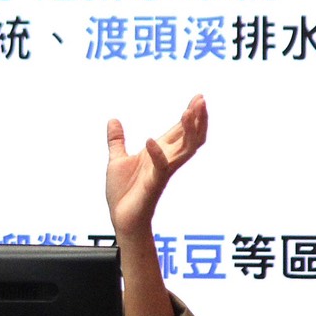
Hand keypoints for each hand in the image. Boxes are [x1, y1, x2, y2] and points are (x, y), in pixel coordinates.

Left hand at [105, 94, 207, 236]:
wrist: (121, 219)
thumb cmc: (123, 193)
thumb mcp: (116, 160)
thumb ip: (117, 140)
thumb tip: (113, 120)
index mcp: (159, 153)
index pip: (179, 130)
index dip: (190, 114)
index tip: (199, 97)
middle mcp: (166, 161)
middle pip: (190, 138)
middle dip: (198, 119)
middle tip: (202, 100)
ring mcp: (162, 173)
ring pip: (185, 151)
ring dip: (188, 132)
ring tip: (187, 112)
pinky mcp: (154, 185)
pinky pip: (161, 168)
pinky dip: (157, 154)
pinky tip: (150, 140)